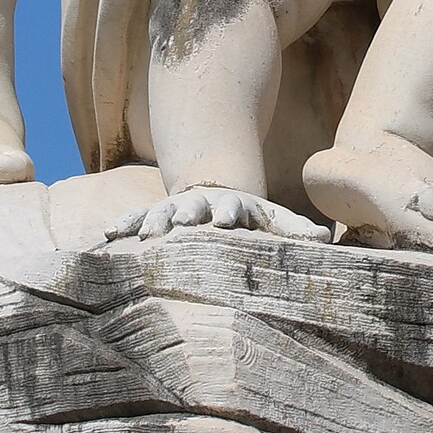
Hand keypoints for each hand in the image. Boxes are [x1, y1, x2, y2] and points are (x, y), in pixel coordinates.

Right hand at [107, 186, 328, 241]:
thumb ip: (294, 230)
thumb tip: (323, 239)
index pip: (231, 206)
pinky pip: (137, 218)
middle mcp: (201, 204)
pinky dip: (125, 223)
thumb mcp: (273, 219)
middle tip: (181, 221)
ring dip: (154, 220)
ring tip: (146, 234)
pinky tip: (110, 233)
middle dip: (188, 212)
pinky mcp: (155, 215)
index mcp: (231, 205)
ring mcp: (175, 208)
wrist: (215, 193)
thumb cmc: (248, 215)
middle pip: (193, 206)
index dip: (228, 212)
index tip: (225, 221)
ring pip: (162, 212)